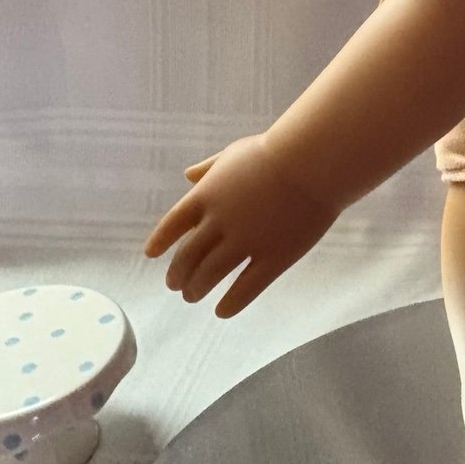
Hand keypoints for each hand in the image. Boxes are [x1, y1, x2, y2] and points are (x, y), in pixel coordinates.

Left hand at [144, 132, 338, 318]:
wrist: (312, 162)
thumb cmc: (274, 152)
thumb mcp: (234, 154)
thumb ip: (209, 168)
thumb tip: (188, 175)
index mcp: (206, 195)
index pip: (171, 225)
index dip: (160, 242)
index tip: (151, 255)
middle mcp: (220, 222)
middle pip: (187, 256)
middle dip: (177, 275)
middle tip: (176, 286)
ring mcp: (246, 241)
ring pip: (210, 275)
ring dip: (195, 289)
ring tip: (192, 296)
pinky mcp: (274, 257)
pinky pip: (246, 288)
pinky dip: (230, 303)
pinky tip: (222, 311)